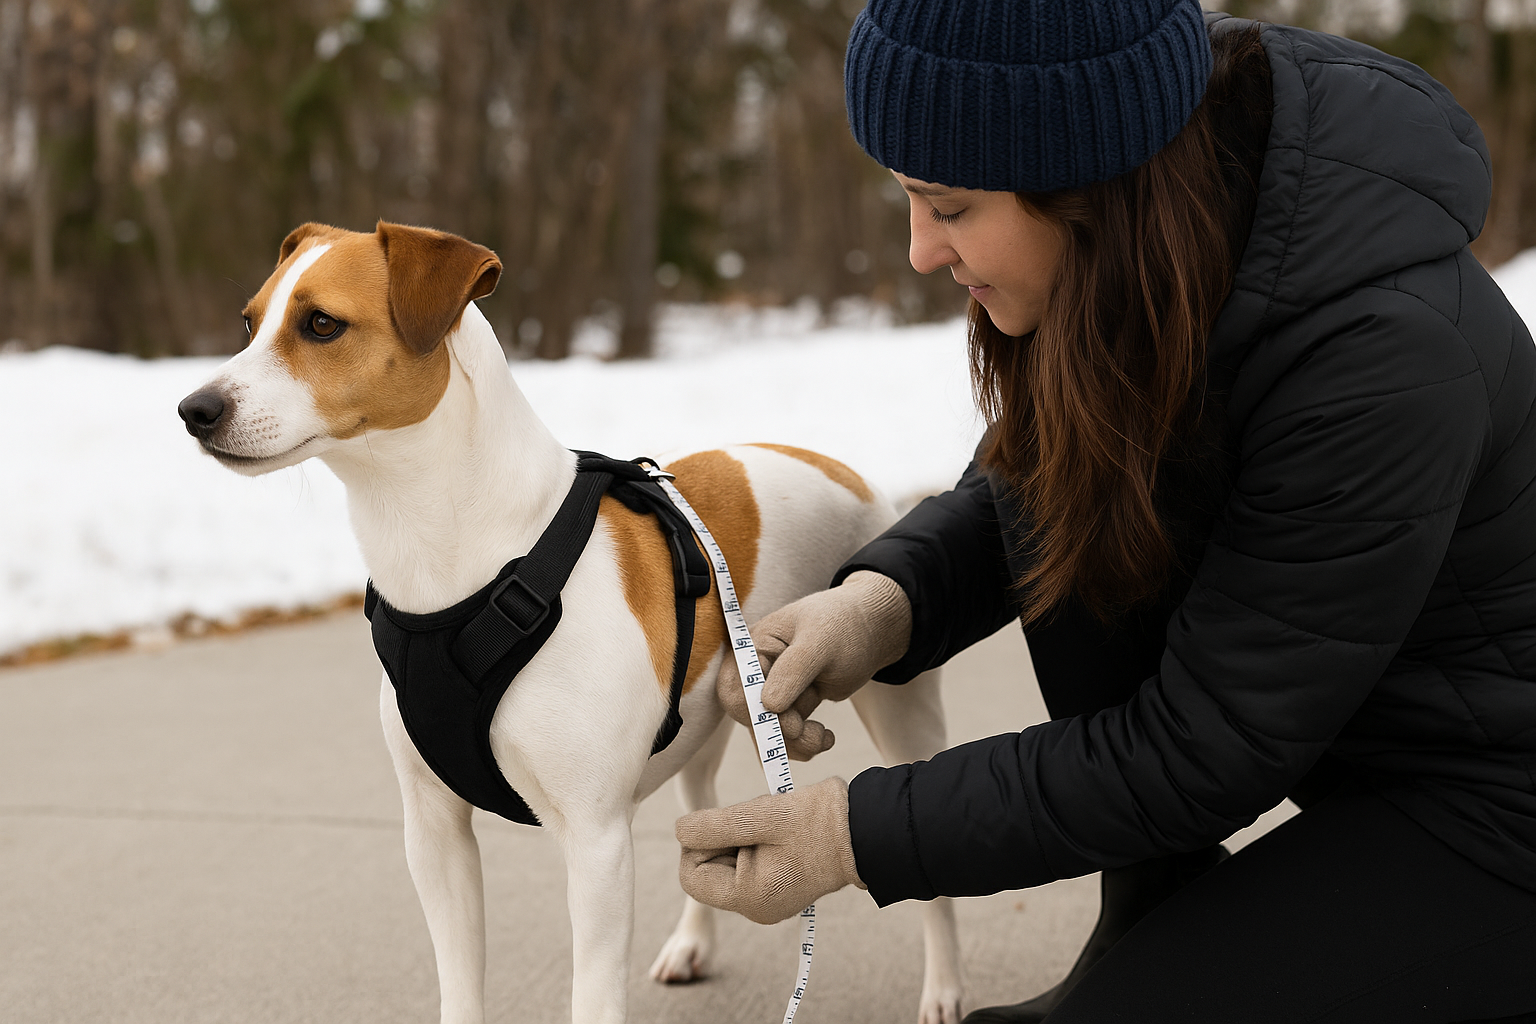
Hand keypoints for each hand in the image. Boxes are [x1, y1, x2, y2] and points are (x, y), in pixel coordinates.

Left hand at [676, 777, 863, 924]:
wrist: (867, 831)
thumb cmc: (817, 822)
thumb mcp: (759, 816)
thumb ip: (712, 826)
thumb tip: (679, 831)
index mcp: (748, 898)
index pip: (690, 875)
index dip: (698, 843)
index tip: (728, 822)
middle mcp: (755, 907)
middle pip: (709, 869)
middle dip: (723, 837)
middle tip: (756, 821)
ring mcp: (769, 899)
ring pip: (729, 861)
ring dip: (741, 835)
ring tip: (773, 824)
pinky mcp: (780, 887)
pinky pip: (749, 862)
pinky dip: (756, 840)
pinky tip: (780, 831)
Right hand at [717, 571, 911, 759]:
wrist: (870, 631)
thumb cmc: (843, 625)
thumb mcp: (820, 641)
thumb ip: (793, 670)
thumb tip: (768, 706)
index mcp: (754, 646)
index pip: (734, 687)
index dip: (753, 710)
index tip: (786, 718)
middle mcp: (757, 671)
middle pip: (749, 716)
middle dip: (778, 731)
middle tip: (806, 730)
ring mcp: (774, 690)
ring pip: (769, 732)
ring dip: (795, 743)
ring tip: (824, 737)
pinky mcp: (792, 707)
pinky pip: (787, 736)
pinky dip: (805, 743)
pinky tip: (826, 737)